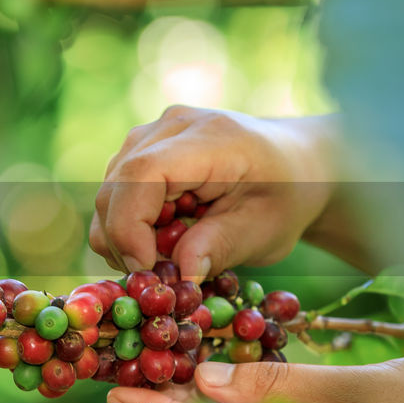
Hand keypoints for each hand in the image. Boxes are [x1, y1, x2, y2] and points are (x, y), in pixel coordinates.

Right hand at [90, 107, 335, 281]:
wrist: (294, 163)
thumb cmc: (286, 195)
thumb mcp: (266, 231)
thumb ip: (221, 249)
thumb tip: (178, 277)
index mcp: (211, 138)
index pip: (142, 174)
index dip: (130, 226)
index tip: (147, 269)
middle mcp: (172, 125)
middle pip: (115, 186)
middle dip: (124, 241)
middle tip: (159, 275)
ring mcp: (152, 133)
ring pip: (109, 192)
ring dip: (125, 235)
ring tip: (169, 254)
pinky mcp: (142, 148)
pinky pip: (116, 192)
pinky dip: (130, 225)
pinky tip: (163, 235)